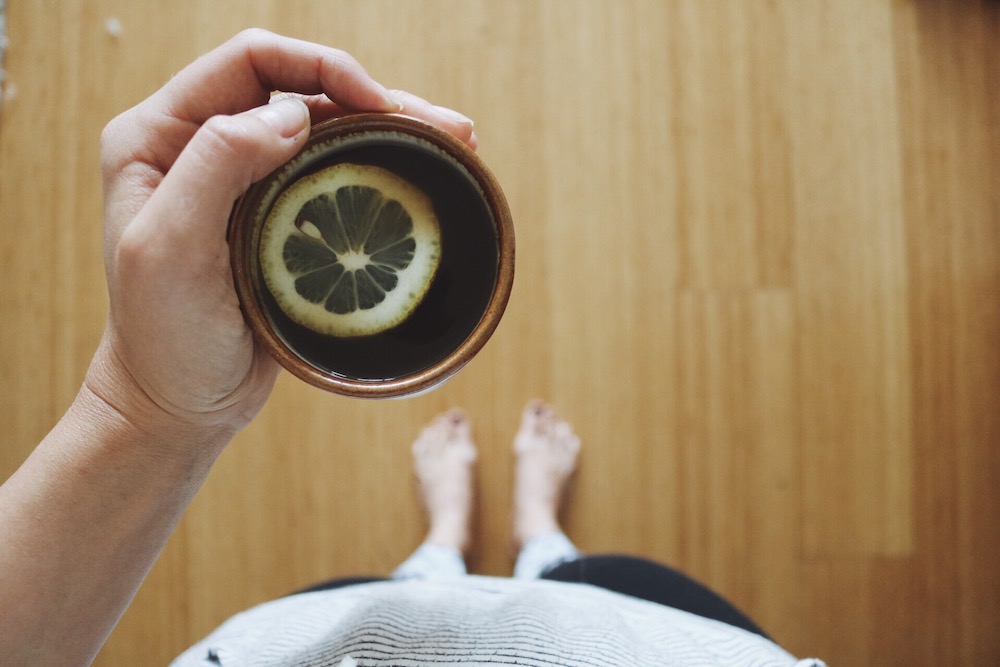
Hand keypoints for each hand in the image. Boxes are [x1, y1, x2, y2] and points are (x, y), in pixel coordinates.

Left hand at [91, 29, 476, 442]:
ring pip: (326, 128)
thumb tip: (292, 112)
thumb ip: (216, 165)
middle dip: (375, 97)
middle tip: (446, 128)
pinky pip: (336, 172)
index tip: (378, 104)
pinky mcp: (278, 216)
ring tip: (458, 142)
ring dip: (391, 129)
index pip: (250, 62)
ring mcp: (244, 180)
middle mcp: (200, 144)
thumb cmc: (163, 338)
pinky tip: (425, 173)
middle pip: (300, 88)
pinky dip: (382, 167)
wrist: (179, 404)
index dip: (320, 66)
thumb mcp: (171, 250)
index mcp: (159, 135)